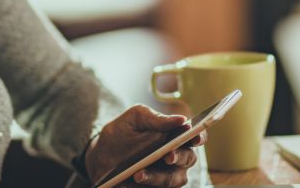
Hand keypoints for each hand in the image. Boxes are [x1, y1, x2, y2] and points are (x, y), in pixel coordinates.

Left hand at [86, 105, 206, 186]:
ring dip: (157, 178)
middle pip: (188, 159)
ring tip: (138, 174)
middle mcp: (176, 158)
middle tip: (167, 156)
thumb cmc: (122, 132)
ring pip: (172, 180)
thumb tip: (181, 120)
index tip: (194, 137)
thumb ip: (156, 118)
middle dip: (179, 158)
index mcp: (176, 136)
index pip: (195, 136)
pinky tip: (125, 184)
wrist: (100, 155)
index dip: (199, 137)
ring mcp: (166, 176)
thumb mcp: (134, 119)